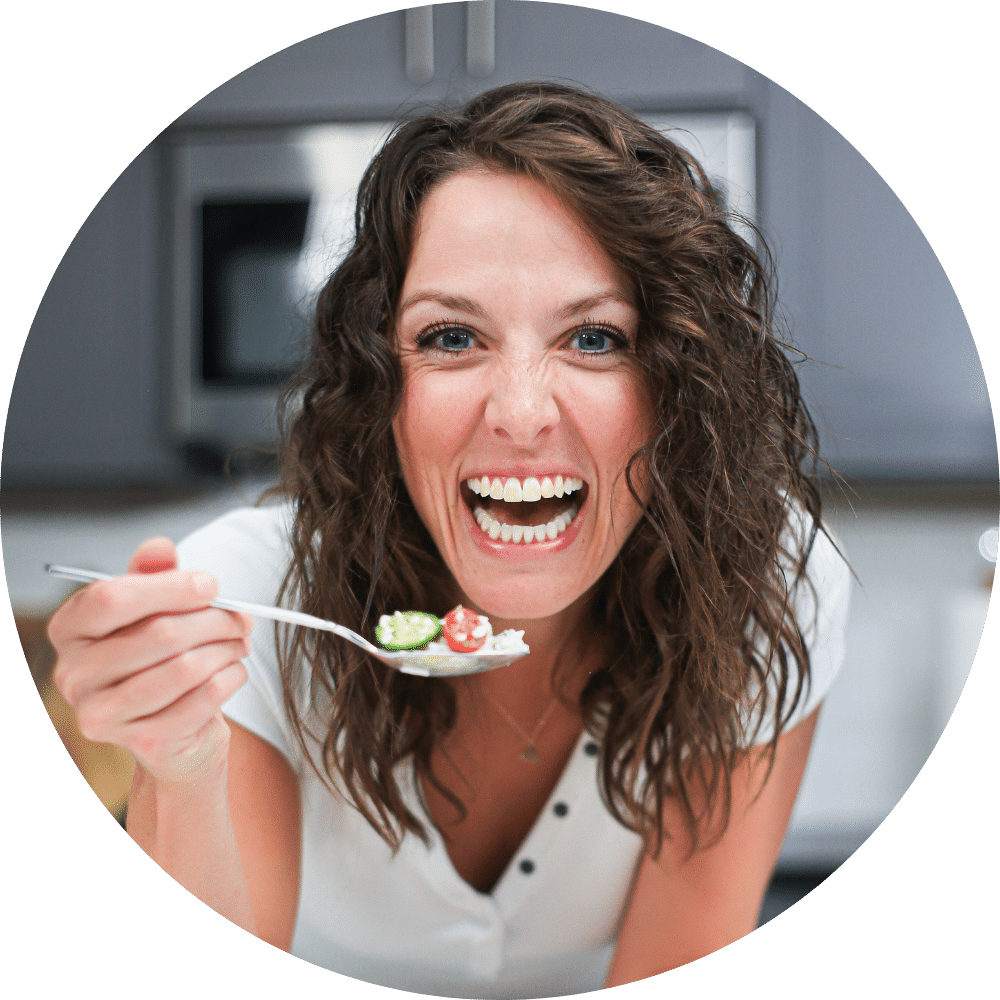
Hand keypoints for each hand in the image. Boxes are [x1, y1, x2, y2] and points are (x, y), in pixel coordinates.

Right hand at [48, 537, 253, 784]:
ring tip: (239, 642)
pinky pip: (203, 699)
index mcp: (69, 629)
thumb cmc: (160, 654)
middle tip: (241, 617)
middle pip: (158, 633)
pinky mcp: (140, 742)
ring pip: (185, 667)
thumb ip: (154, 574)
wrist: (172, 727)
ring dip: (227, 649)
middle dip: (214, 620)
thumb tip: (159, 547)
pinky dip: (231, 678)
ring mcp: (101, 714)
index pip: (111, 598)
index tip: (211, 585)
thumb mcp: (154, 607)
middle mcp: (72, 675)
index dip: (170, 587)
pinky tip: (234, 671)